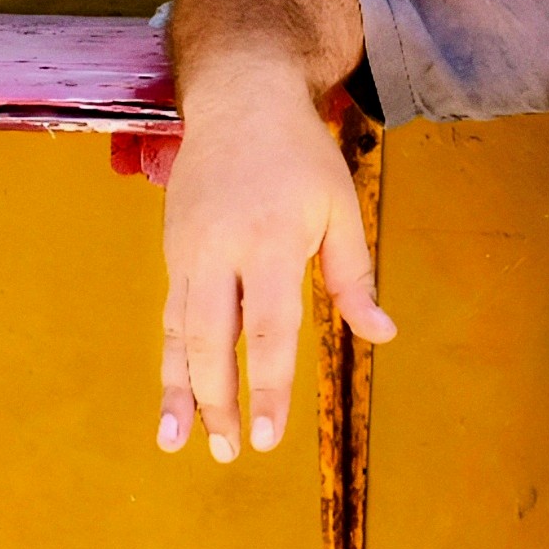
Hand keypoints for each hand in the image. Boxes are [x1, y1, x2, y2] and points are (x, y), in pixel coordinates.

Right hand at [155, 61, 395, 462]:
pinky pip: (169, 315)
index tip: (269, 436)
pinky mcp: (172, 249)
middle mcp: (220, 249)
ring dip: (179, 393)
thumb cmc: (300, 155)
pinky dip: (167, 361)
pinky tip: (171, 399)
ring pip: (178, 333)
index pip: (267, 329)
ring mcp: (188, 249)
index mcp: (271, 239)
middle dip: (218, 402)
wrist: (239, 96)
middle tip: (229, 453)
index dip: (267, 387)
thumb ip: (354, 277)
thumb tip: (381, 336)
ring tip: (177, 444)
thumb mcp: (341, 206)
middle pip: (211, 340)